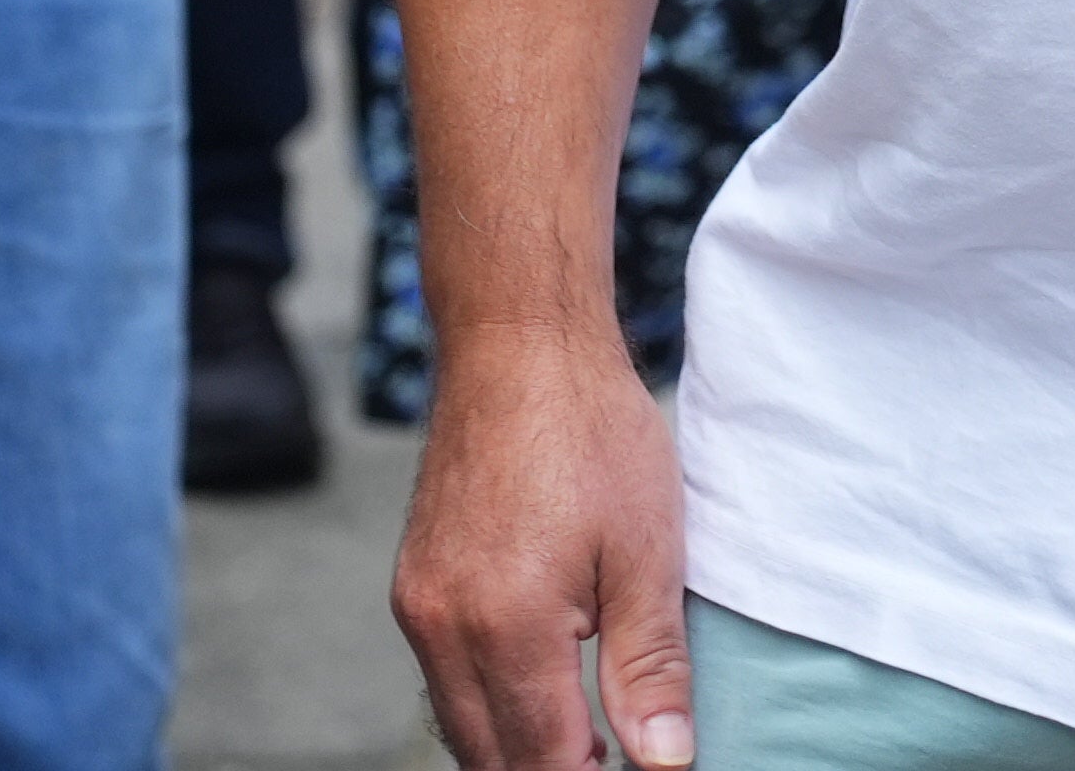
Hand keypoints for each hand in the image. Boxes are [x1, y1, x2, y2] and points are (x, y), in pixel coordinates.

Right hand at [394, 318, 696, 768]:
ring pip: (460, 726)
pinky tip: (542, 688)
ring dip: (517, 747)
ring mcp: (418, 608)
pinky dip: (488, 704)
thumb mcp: (648, 551)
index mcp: (507, 628)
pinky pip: (444, 680)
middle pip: (491, 760)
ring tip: (589, 738)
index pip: (546, 764)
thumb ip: (650, 668)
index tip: (636, 769)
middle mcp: (444, 630)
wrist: (518, 345)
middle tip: (618, 758)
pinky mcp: (413, 587)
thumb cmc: (592, 433)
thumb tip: (662, 761)